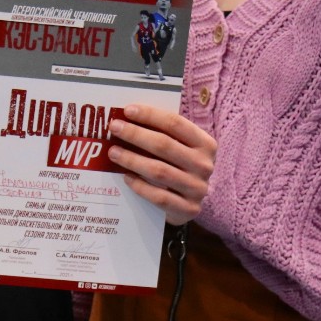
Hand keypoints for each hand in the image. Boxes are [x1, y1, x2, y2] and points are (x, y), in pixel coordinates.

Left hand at [106, 104, 215, 224]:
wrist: (191, 203)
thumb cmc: (180, 167)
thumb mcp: (181, 148)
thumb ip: (164, 134)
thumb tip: (129, 118)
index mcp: (206, 144)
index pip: (175, 123)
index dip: (150, 115)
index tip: (128, 111)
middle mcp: (204, 165)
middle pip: (165, 145)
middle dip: (136, 134)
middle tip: (115, 128)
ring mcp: (197, 189)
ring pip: (159, 171)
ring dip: (132, 159)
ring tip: (114, 152)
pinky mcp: (188, 210)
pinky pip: (158, 196)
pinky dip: (140, 185)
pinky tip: (125, 177)